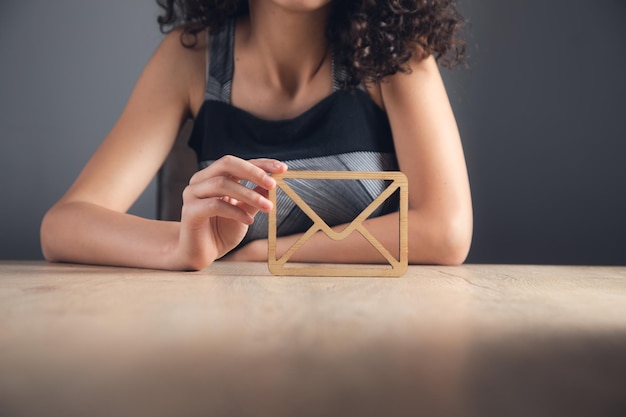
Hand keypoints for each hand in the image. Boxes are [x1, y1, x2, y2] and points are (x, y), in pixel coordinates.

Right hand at [173, 155, 286, 269]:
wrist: (201, 254)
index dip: (261, 164)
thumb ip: (254, 198)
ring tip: (267, 207)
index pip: (239, 163)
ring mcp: (192, 194)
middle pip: (227, 164)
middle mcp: (200, 180)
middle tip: (273, 184)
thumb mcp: (244, 212)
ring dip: (249, 195)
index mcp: (214, 176)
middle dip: (253, 172)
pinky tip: (249, 221)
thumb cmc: (221, 231)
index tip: (282, 169)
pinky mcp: (189, 211)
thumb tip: (272, 184)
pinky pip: (215, 205)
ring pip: (222, 184)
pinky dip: (236, 212)